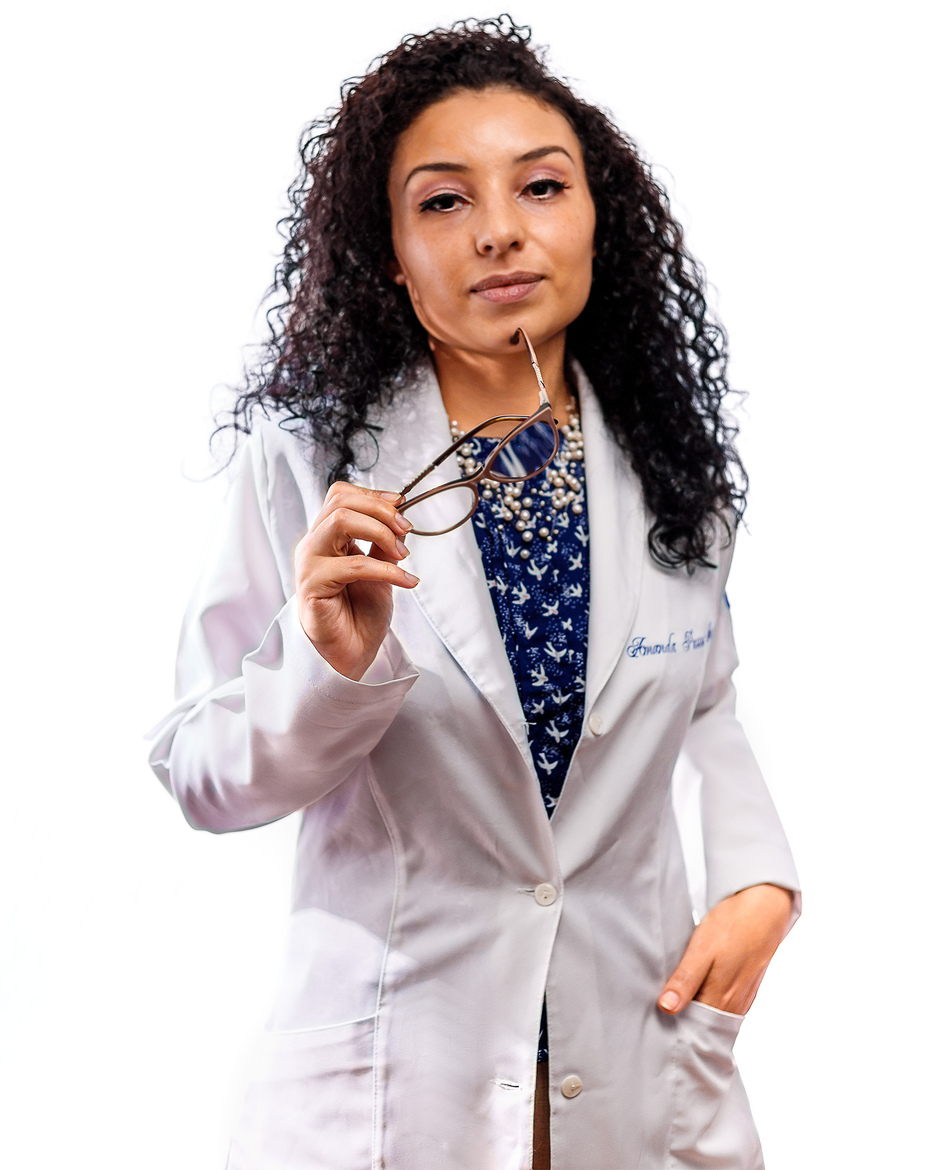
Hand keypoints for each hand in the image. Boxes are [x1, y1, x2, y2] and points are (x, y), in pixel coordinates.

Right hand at [293, 482, 418, 679]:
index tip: (401, 504)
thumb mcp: (380, 569)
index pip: (340, 496)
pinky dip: (387, 569)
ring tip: (403, 555)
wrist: (351, 654)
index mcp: (327, 538)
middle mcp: (313, 545)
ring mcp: (309, 563)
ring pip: (339, 521)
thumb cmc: (360, 615)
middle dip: (381, 510)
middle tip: (406, 530)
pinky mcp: (312, 585)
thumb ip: (384, 543)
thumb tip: (400, 517)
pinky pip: (353, 565)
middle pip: (341, 502)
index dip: (372, 495)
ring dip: (380, 531)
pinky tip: (407, 581)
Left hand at [657, 883, 795, 1016]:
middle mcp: (734, 1005)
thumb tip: (667, 1008)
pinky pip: (726, 1004)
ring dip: (698, 1009)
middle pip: (705, 1024)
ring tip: (679, 995)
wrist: (764, 908)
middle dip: (685, 1019)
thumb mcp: (700, 950)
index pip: (693, 1027)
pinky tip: (700, 986)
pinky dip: (711, 1000)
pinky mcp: (747, 987)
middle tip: (665, 1005)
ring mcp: (743, 997)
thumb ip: (685, 981)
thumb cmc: (731, 926)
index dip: (675, 1025)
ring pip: (716, 1014)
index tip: (660, 1015)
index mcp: (720, 999)